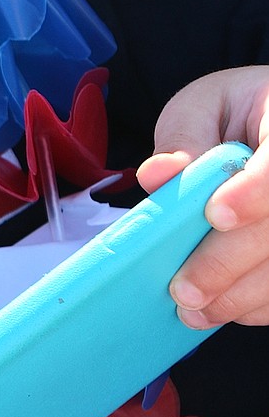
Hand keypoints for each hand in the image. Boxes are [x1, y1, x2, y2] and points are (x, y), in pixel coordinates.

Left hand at [136, 66, 268, 326]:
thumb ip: (183, 135)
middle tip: (184, 290)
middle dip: (230, 262)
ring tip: (194, 310)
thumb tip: (158, 175)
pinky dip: (259, 304)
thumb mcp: (204, 106)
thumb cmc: (236, 115)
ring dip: (243, 295)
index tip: (216, 215)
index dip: (254, 191)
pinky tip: (224, 308)